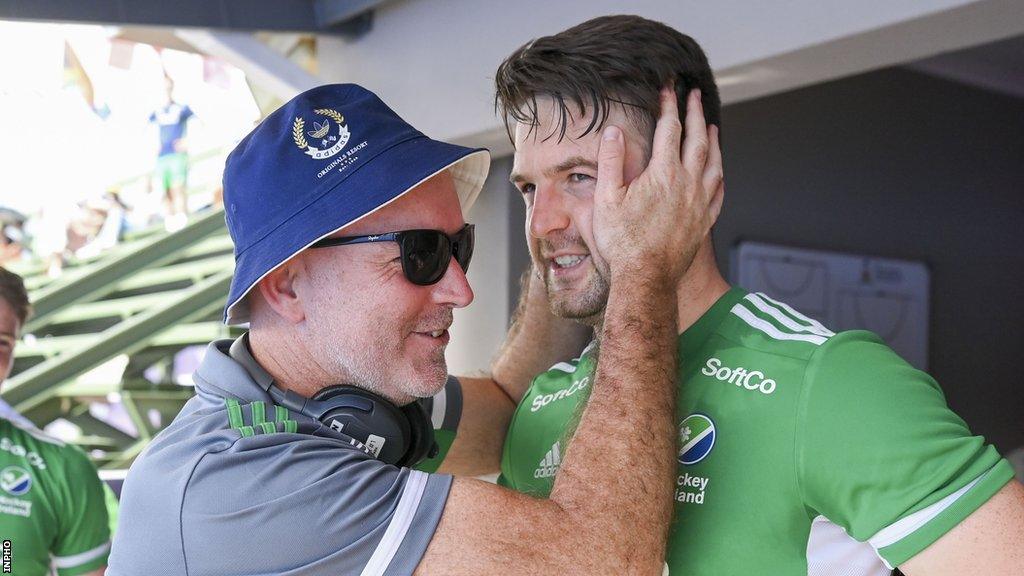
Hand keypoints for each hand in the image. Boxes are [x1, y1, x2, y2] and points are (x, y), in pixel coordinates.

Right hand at [591, 88, 723, 284]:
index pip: (669, 129)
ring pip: (714, 163)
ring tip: (712, 127)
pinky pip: (719, 192)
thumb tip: (614, 131)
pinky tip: (719, 172)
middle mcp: (687, 184)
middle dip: (695, 114)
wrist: (646, 278)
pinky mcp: (704, 222)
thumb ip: (611, 161)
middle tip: (694, 96)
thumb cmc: (622, 242)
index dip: (669, 106)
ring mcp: (699, 203)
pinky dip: (720, 175)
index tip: (668, 89)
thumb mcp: (606, 198)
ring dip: (713, 141)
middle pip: (697, 140)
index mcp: (663, 174)